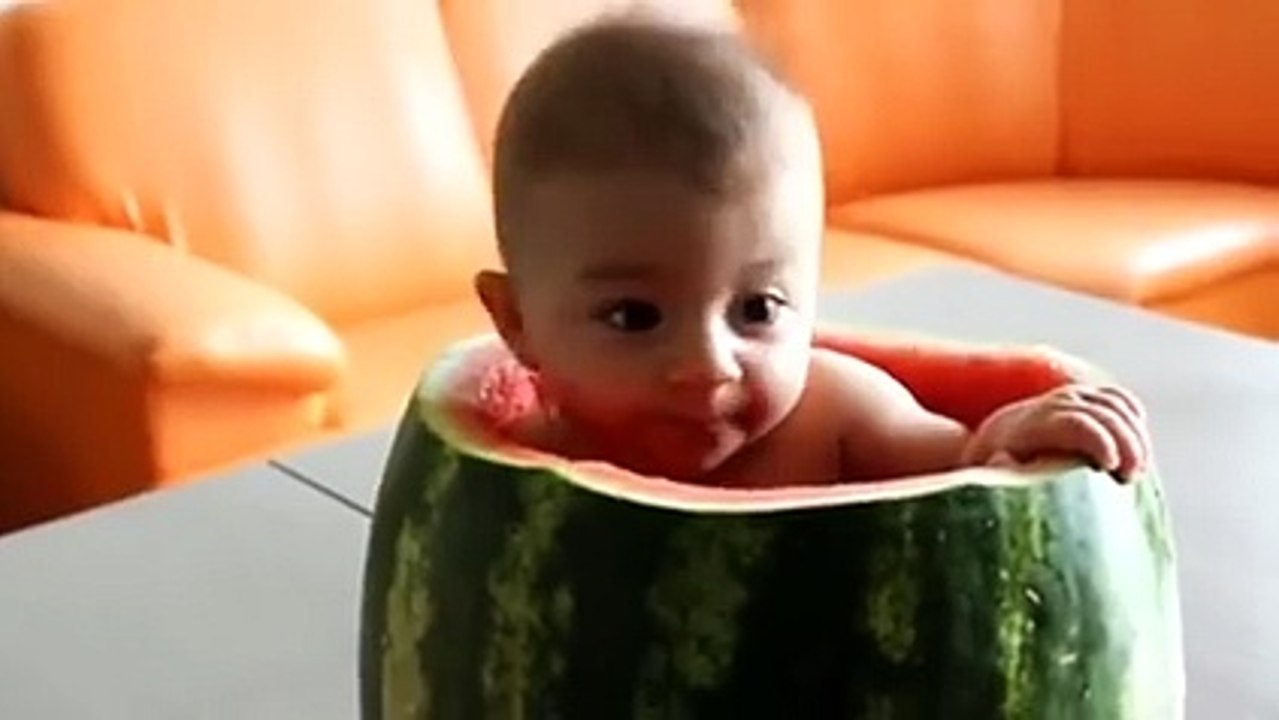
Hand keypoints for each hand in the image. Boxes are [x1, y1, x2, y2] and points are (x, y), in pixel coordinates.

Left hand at [962, 384, 1151, 482]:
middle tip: (1133, 477)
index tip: (1112, 466)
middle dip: (1127, 444)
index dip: (1099, 441)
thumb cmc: (997, 467)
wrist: (997, 436)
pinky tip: (1139, 449)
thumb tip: (1002, 462)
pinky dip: (1135, 421)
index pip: (1076, 423)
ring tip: (1138, 469)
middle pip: (1104, 414)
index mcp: (1035, 424)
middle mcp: (1056, 404)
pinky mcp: (1089, 397)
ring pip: (1117, 406)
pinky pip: (1120, 400)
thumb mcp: (993, 474)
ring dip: (1136, 436)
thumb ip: (999, 470)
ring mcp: (1075, 397)